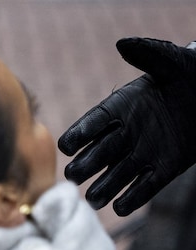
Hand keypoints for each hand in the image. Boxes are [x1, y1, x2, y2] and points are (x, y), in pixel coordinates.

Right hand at [58, 37, 195, 215]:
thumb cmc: (191, 76)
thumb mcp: (173, 63)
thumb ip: (149, 54)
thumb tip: (124, 43)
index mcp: (119, 109)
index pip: (91, 123)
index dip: (78, 134)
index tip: (67, 145)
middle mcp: (124, 135)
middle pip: (96, 155)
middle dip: (84, 166)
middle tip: (75, 175)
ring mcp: (140, 155)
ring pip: (114, 177)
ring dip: (103, 189)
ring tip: (95, 199)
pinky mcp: (161, 171)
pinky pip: (142, 189)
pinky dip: (130, 199)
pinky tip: (120, 206)